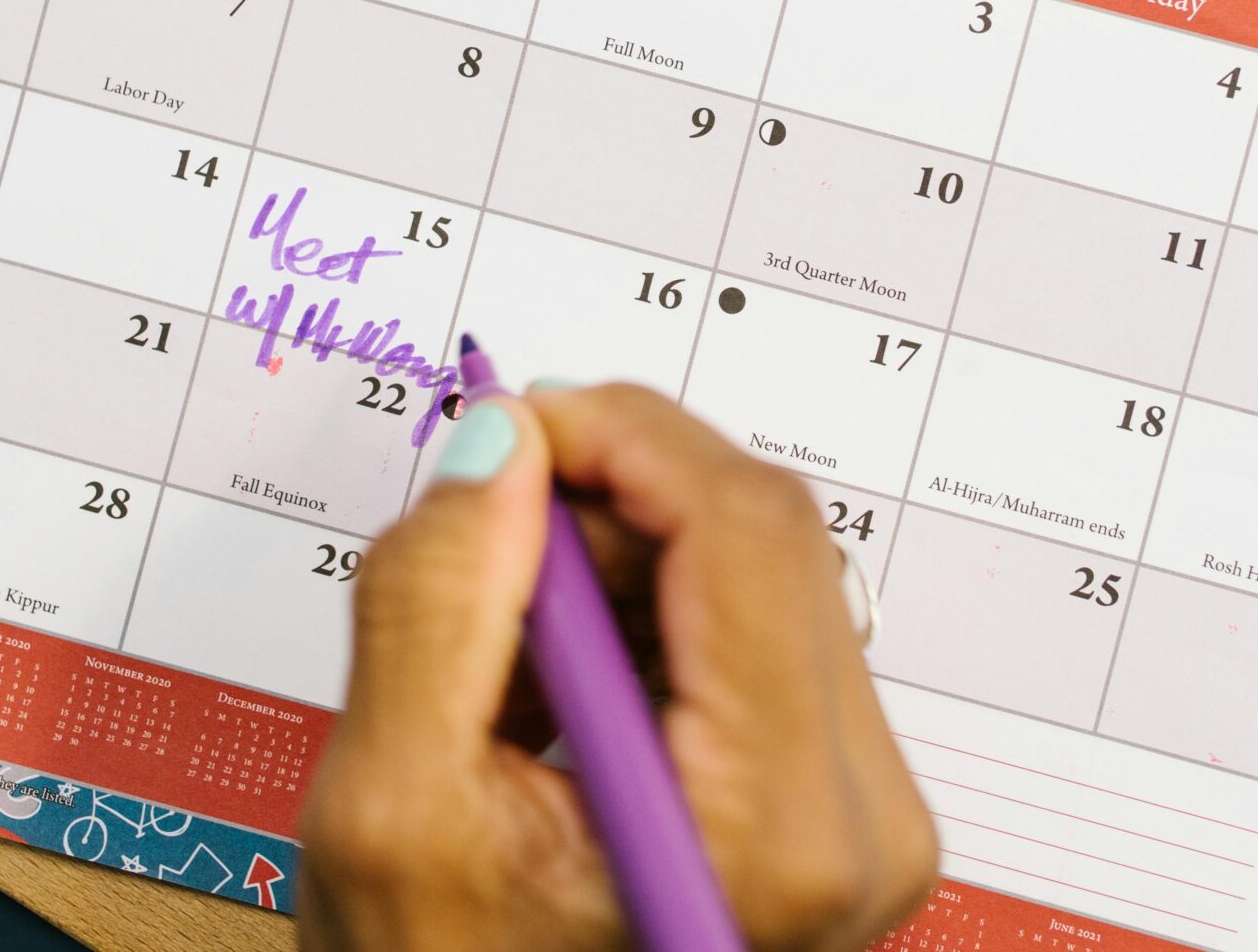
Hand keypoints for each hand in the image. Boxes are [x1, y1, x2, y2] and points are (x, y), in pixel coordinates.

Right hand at [299, 384, 937, 951]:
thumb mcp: (392, 817)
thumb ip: (437, 608)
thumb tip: (500, 445)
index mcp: (779, 828)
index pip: (743, 528)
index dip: (619, 438)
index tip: (508, 429)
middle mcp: (863, 817)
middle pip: (761, 537)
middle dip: (606, 506)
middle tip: (480, 556)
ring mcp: (865, 812)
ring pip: (757, 569)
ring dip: (617, 566)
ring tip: (505, 670)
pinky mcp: (840, 802)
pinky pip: (756, 632)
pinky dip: (645, 622)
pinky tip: (559, 701)